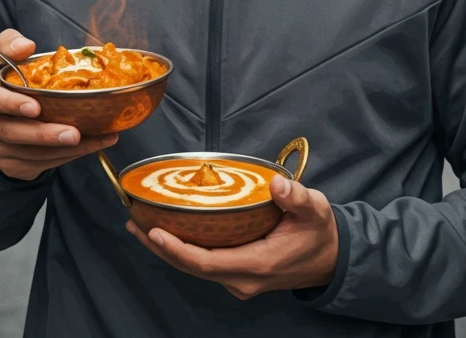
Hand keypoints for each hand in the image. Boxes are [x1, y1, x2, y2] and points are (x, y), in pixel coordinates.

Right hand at [0, 30, 116, 180]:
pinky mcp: (10, 165)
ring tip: (95, 139)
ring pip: (30, 152)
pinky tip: (91, 145)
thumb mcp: (9, 60)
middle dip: (45, 134)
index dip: (12, 103)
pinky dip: (68, 156)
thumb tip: (25, 46)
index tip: (36, 107)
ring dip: (65, 149)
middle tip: (74, 133)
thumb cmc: (13, 85)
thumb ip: (12, 45)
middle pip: (13, 131)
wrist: (1, 121)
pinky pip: (40, 164)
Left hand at [126, 175, 338, 299]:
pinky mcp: (236, 275)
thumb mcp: (316, 211)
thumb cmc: (320, 233)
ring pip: (194, 268)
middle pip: (191, 267)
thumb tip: (278, 184)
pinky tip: (166, 233)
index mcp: (258, 265)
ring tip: (139, 226)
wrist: (332, 259)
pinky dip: (181, 250)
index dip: (178, 250)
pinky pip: (202, 264)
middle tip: (134, 223)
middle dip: (160, 247)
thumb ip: (297, 198)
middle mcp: (242, 279)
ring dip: (166, 249)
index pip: (207, 262)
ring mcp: (238, 280)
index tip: (154, 232)